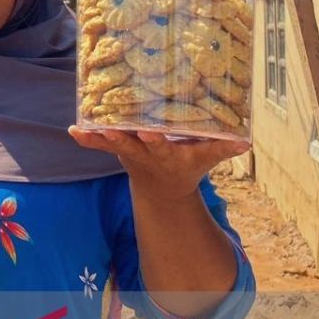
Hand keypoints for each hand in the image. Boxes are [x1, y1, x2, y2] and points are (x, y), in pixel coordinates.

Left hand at [68, 127, 248, 202]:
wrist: (162, 189)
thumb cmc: (186, 165)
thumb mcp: (205, 159)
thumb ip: (222, 149)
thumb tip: (245, 142)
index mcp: (167, 154)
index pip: (163, 146)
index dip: (156, 140)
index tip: (149, 132)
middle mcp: (145, 152)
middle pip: (132, 145)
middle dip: (122, 138)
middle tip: (110, 130)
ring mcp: (128, 151)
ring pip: (111, 144)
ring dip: (98, 138)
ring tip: (80, 132)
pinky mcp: (117, 147)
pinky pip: (100, 143)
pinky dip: (87, 139)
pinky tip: (73, 131)